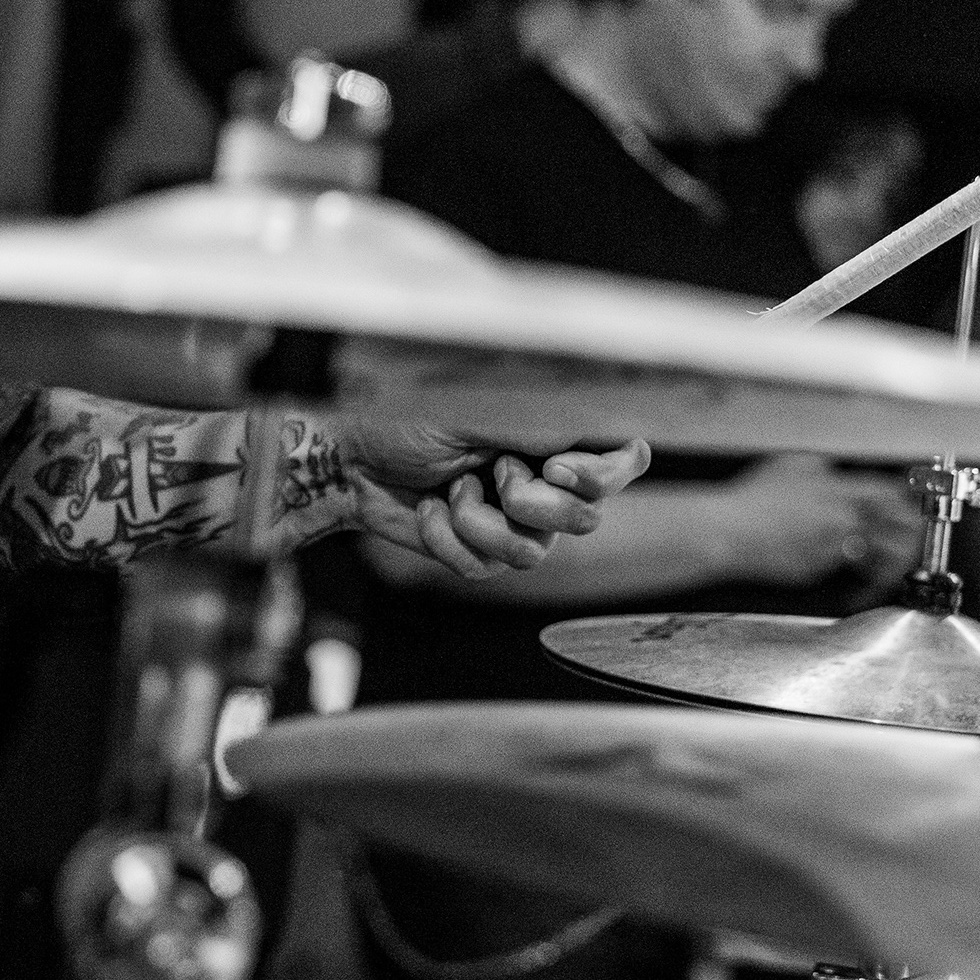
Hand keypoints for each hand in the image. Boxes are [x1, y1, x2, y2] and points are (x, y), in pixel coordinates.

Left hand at [331, 411, 650, 576]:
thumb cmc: (410, 415)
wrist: (349, 457)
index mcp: (551, 441)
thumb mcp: (485, 410)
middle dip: (534, 503)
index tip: (555, 466)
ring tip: (451, 490)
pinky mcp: (473, 554)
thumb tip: (629, 449)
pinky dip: (448, 538)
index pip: (615, 469)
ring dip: (482, 522)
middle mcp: (540, 485)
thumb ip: (553, 429)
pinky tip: (428, 510)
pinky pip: (483, 569)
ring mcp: (508, 524)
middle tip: (494, 470)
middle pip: (583, 521)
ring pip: (532, 554)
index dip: (600, 477)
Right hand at [717, 455, 920, 589]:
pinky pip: (848, 578)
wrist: (728, 531)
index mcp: (838, 489)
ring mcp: (833, 546)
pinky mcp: (819, 571)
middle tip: (914, 543)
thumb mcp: (789, 465)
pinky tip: (853, 592)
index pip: (889, 493)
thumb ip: (820, 467)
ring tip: (889, 571)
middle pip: (895, 526)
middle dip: (911, 534)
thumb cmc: (751, 499)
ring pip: (879, 556)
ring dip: (889, 564)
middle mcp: (843, 517)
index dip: (907, 500)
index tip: (915, 507)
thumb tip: (833, 470)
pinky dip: (856, 585)